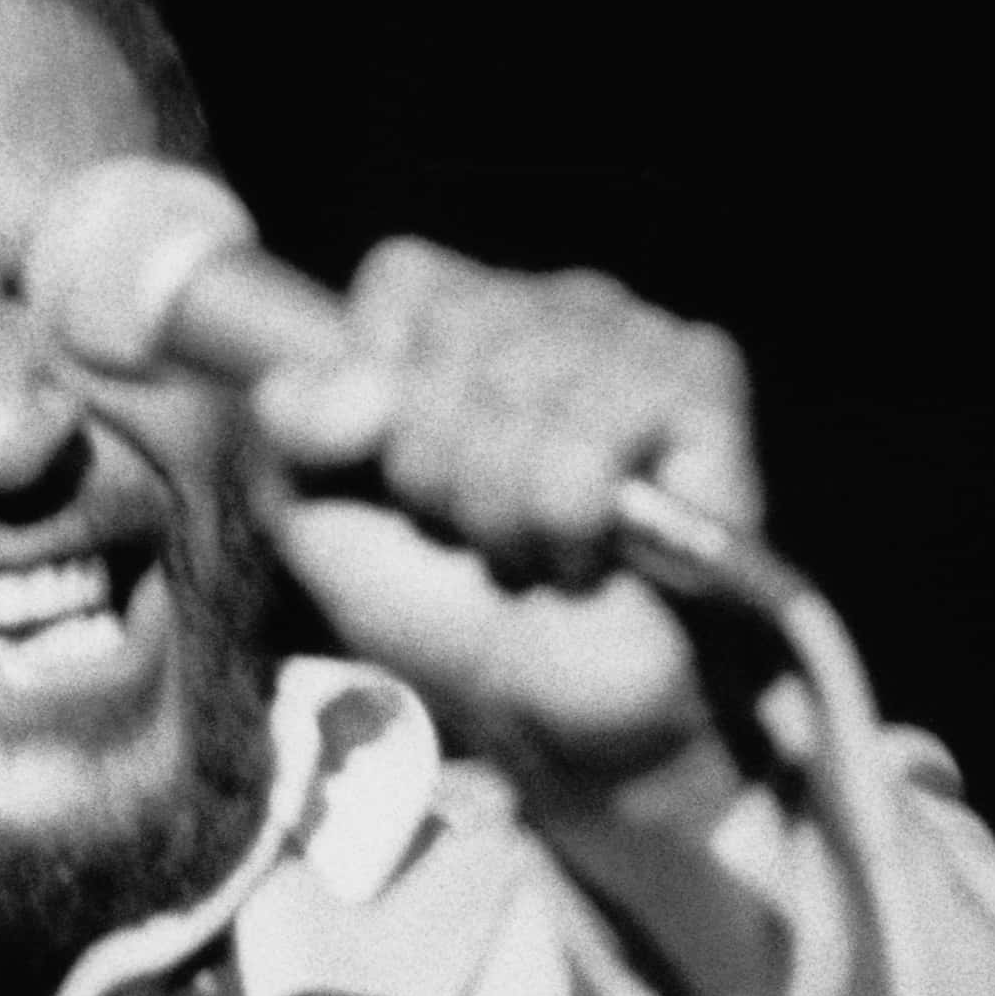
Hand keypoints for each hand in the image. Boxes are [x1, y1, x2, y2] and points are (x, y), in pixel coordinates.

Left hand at [248, 240, 760, 803]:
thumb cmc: (452, 607)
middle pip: (454, 342)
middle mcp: (563, 303)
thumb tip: (357, 387)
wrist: (557, 714)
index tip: (409, 479)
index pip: (402, 282)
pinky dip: (569, 524)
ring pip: (518, 401)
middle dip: (440, 472)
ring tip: (539, 548)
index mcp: (474, 309)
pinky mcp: (703, 391)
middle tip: (483, 532)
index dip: (383, 396)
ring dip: (506, 513)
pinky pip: (586, 449)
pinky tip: (597, 549)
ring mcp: (639, 339)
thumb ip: (291, 425)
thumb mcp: (321, 515)